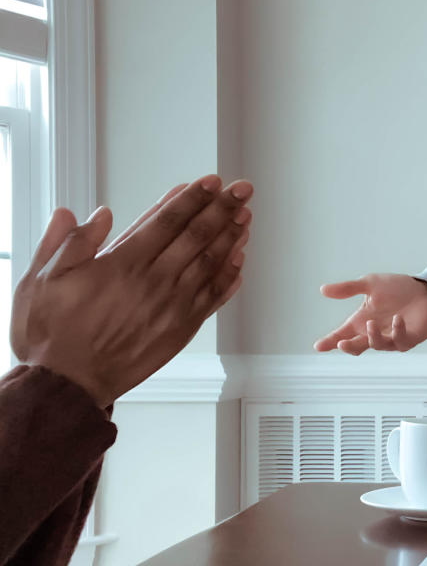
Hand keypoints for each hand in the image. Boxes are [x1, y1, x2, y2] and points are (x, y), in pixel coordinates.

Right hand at [11, 175, 252, 407]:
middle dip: (222, 209)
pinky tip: (240, 260)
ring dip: (231, 237)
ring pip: (211, 263)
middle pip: (197, 236)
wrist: (69, 384)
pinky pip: (213, 298)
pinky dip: (229, 277)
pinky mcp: (181, 329)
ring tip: (247, 216)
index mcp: (122, 264)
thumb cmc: (53, 334)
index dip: (192, 198)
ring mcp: (172, 307)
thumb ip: (67, 243)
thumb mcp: (41, 280)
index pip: (166, 221)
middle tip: (243, 190)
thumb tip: (92, 215)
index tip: (210, 182)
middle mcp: (154, 282)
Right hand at [314, 273, 426, 354]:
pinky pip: (401, 341)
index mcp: (362, 322)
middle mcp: (375, 333)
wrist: (424, 289)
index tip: (318, 346)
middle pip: (357, 346)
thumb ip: (347, 288)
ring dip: (373, 337)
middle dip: (349, 346)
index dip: (329, 341)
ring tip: (371, 324)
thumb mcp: (369, 284)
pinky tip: (397, 319)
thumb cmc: (396, 288)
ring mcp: (392, 338)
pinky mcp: (410, 338)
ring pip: (378, 345)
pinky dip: (398, 331)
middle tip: (341, 343)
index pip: (342, 335)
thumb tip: (322, 290)